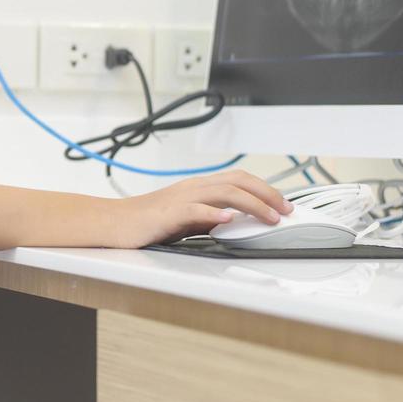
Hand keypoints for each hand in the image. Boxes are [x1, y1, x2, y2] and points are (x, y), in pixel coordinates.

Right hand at [108, 171, 292, 247]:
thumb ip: (210, 217)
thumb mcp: (187, 218)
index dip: (265, 189)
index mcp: (199, 187)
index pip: (239, 179)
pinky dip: (214, 213)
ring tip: (270, 217)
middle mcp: (194, 187)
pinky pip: (195, 209)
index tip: (284, 205)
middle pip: (238, 180)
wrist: (116, 222)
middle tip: (286, 210)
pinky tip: (228, 218)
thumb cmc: (149, 222)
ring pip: (224, 192)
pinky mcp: (170, 212)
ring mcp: (182, 198)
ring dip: (252, 204)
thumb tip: (236, 221)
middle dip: (267, 194)